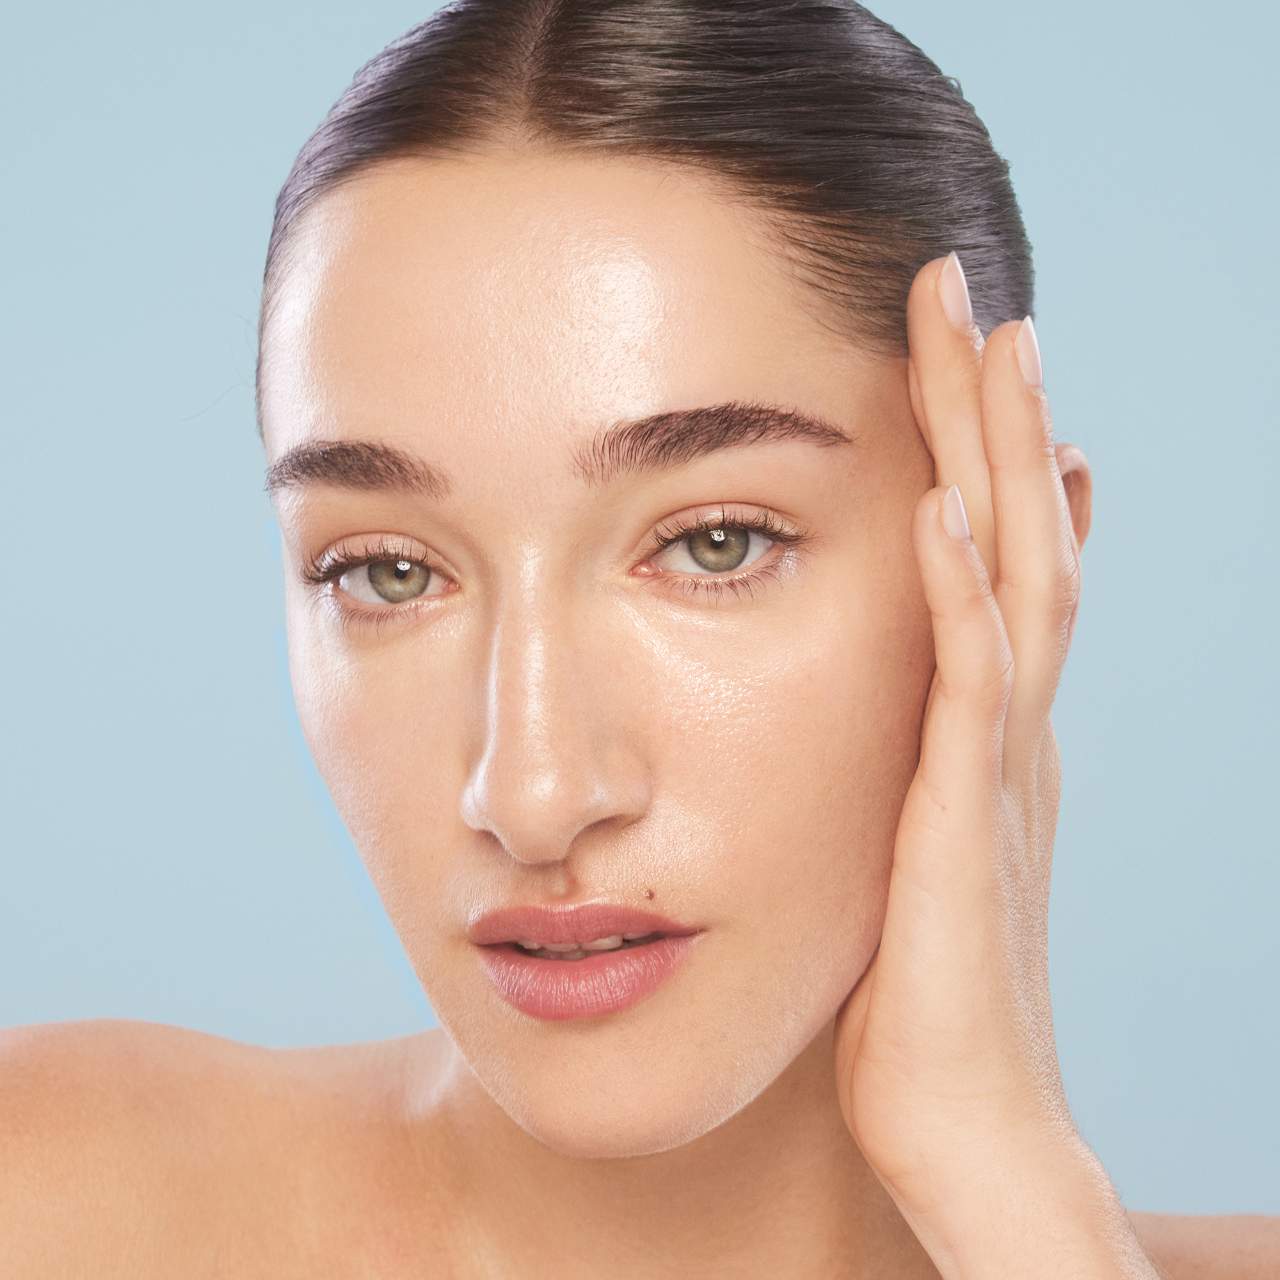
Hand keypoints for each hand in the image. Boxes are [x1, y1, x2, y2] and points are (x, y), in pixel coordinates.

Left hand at [832, 254, 1094, 1222]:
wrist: (962, 1119)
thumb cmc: (920, 993)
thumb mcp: (915, 847)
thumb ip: (910, 766)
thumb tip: (887, 709)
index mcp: (985, 732)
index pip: (1004, 559)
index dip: (994, 451)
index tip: (969, 354)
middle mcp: (1008, 732)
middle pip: (1021, 535)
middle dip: (997, 411)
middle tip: (977, 292)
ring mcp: (995, 773)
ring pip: (1014, 581)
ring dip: (999, 458)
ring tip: (990, 342)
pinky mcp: (961, 828)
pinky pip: (965, 692)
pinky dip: (962, 597)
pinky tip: (944, 510)